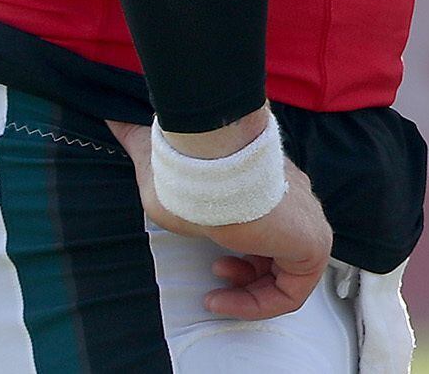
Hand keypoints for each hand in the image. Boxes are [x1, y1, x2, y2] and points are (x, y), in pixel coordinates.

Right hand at [104, 117, 331, 319]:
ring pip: (290, 277)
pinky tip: (223, 300)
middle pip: (282, 257)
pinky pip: (295, 290)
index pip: (271, 233)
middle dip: (247, 278)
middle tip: (215, 277)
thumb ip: (149, 157)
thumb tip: (116, 122)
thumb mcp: (163, 172)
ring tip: (215, 293)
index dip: (243, 260)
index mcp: (273, 187)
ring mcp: (307, 223)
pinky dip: (260, 305)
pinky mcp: (312, 243)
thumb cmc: (188, 172)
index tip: (212, 265)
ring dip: (249, 296)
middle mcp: (296, 204)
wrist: (212, 163)